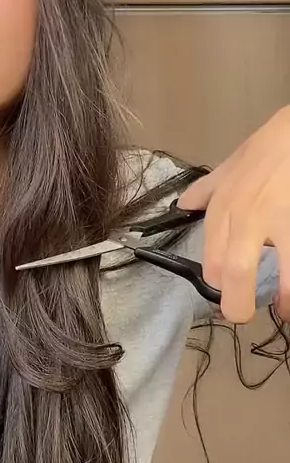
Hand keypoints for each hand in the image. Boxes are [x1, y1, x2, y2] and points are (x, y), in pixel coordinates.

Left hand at [178, 107, 289, 323]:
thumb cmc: (271, 147)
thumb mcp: (232, 164)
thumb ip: (208, 190)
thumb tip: (183, 205)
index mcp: (225, 208)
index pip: (212, 258)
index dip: (218, 283)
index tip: (227, 293)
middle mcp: (247, 218)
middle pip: (233, 272)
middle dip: (238, 304)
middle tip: (243, 315)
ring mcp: (281, 224)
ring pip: (279, 275)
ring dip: (284, 301)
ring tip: (286, 312)